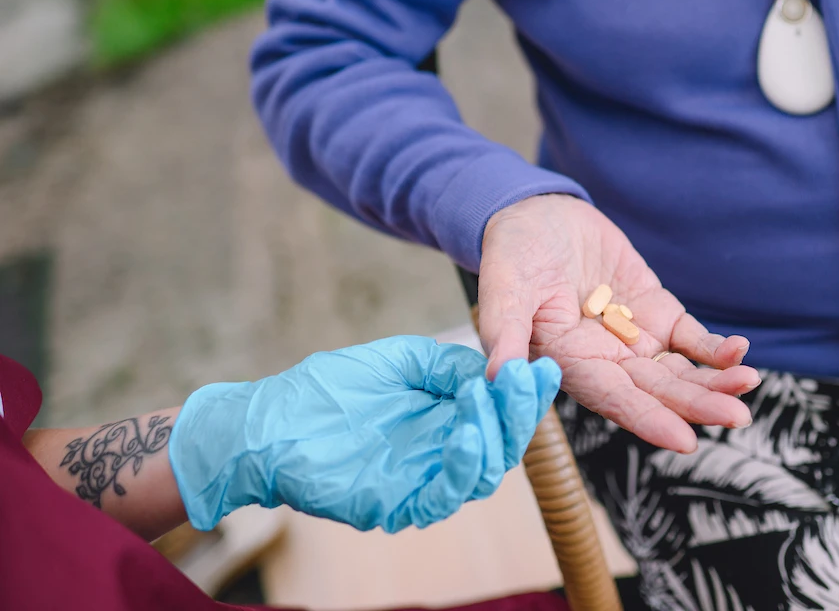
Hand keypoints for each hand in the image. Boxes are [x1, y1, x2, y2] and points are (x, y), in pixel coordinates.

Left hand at [168, 336, 560, 531]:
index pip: (501, 408)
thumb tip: (493, 369)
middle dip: (519, 410)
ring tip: (484, 398)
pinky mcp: (400, 505)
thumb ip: (446, 364)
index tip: (543, 364)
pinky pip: (445, 497)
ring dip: (494, 434)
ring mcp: (425, 479)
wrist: (269, 422)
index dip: (526, 390)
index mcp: (449, 415)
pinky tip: (465, 435)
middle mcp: (445, 450)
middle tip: (524, 376)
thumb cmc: (329, 389)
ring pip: (485, 472)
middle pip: (504, 441)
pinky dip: (463, 468)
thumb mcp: (398, 360)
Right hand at [479, 195, 759, 453]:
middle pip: (658, 391)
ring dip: (715, 382)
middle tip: (738, 417)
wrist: (537, 217)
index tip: (685, 439)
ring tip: (748, 382)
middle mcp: (607, 361)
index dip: (649, 419)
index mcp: (571, 364)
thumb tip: (500, 376)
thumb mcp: (502, 290)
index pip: (614, 400)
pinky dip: (715, 349)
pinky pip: (691, 339)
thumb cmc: (512, 256)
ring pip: (681, 371)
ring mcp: (636, 337)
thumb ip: (505, 332)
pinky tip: (739, 352)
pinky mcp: (657, 311)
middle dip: (698, 405)